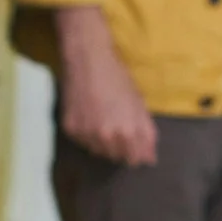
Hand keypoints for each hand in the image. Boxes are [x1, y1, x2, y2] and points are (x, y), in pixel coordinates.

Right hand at [54, 7, 157, 166]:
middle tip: (119, 125)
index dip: (138, 152)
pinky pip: (83, 142)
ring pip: (98, 151)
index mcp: (127, 132)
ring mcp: (86, 135)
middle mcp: (106, 138)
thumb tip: (150, 158)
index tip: (137, 143)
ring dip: (104, 142)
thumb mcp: (139, 103)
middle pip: (116, 157)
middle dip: (121, 147)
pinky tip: (90, 115)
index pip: (135, 159)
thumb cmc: (118, 78)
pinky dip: (88, 134)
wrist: (88, 60)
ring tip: (104, 118)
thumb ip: (147, 133)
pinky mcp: (71, 130)